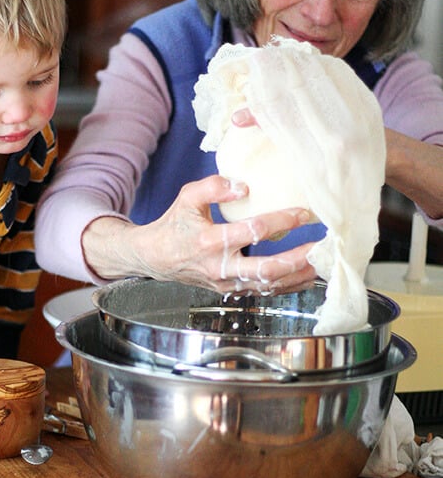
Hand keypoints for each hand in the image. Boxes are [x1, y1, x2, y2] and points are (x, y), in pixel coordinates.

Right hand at [83, 175, 316, 293]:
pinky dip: (287, 286)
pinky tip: (306, 277)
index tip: (304, 213)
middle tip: (321, 249)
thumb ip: (214, 187)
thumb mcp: (187, 197)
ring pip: (268, 286)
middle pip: (266, 270)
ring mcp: (226, 284)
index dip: (282, 221)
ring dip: (298, 277)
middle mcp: (219, 268)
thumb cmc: (174, 225)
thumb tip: (244, 186)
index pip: (253, 232)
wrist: (155, 257)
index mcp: (210, 242)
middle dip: (297, 260)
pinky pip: (264, 291)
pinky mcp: (231, 290)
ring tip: (322, 264)